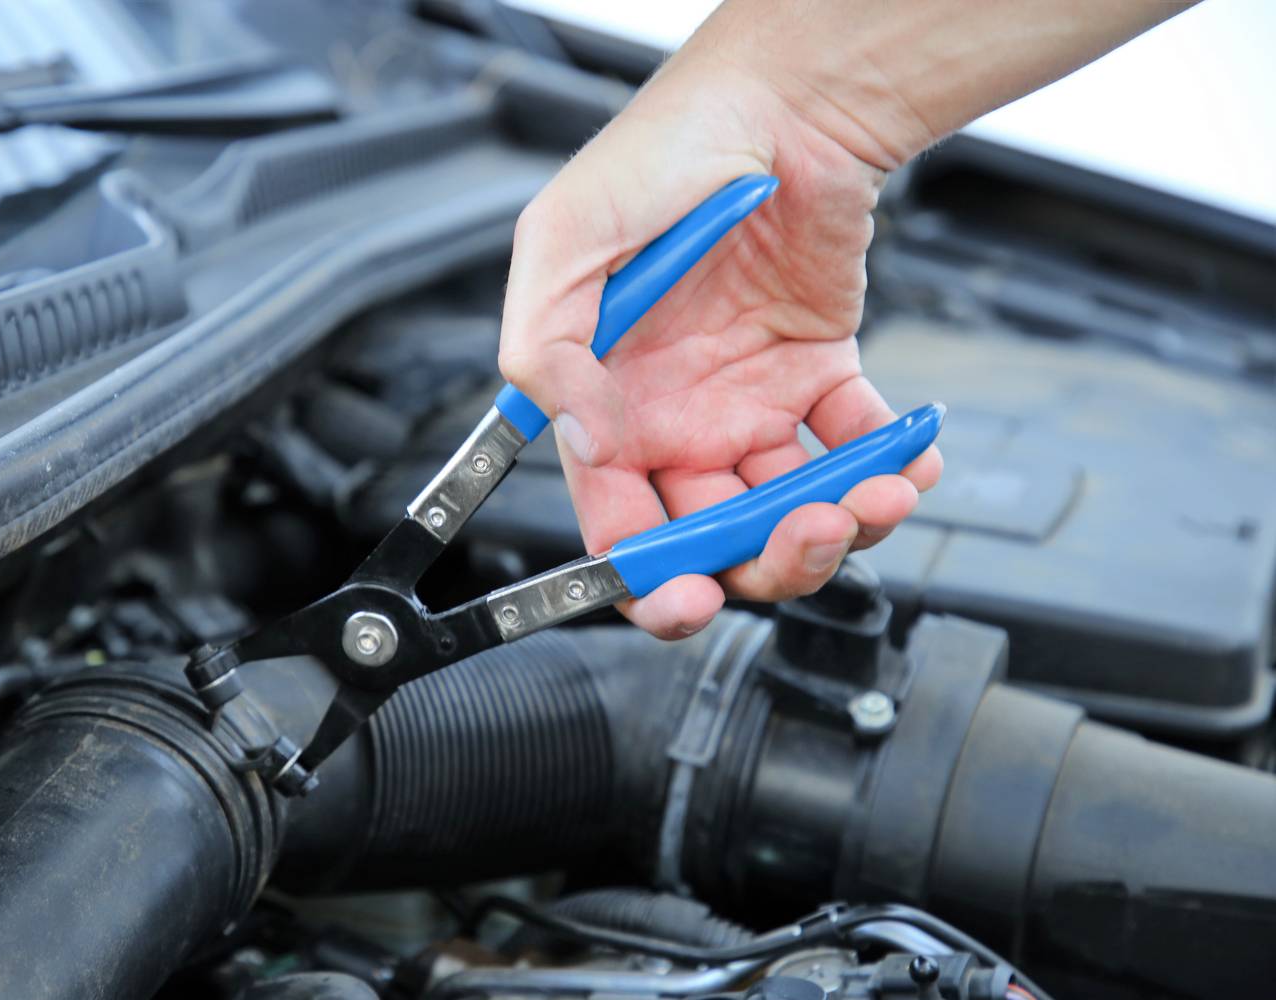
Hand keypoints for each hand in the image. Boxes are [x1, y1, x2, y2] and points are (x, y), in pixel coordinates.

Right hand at [497, 54, 941, 638]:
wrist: (780, 103)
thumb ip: (545, 352)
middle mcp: (678, 416)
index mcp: (609, 402)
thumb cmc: (664, 155)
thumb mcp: (565, 241)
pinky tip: (902, 459)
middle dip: (759, 560)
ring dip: (836, 524)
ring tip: (870, 495)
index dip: (645, 577)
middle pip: (712, 536)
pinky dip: (888, 467)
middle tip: (798, 537)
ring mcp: (751, 401)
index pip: (617, 521)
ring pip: (788, 507)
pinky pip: (854, 445)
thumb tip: (583, 442)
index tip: (683, 598)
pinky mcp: (821, 374)